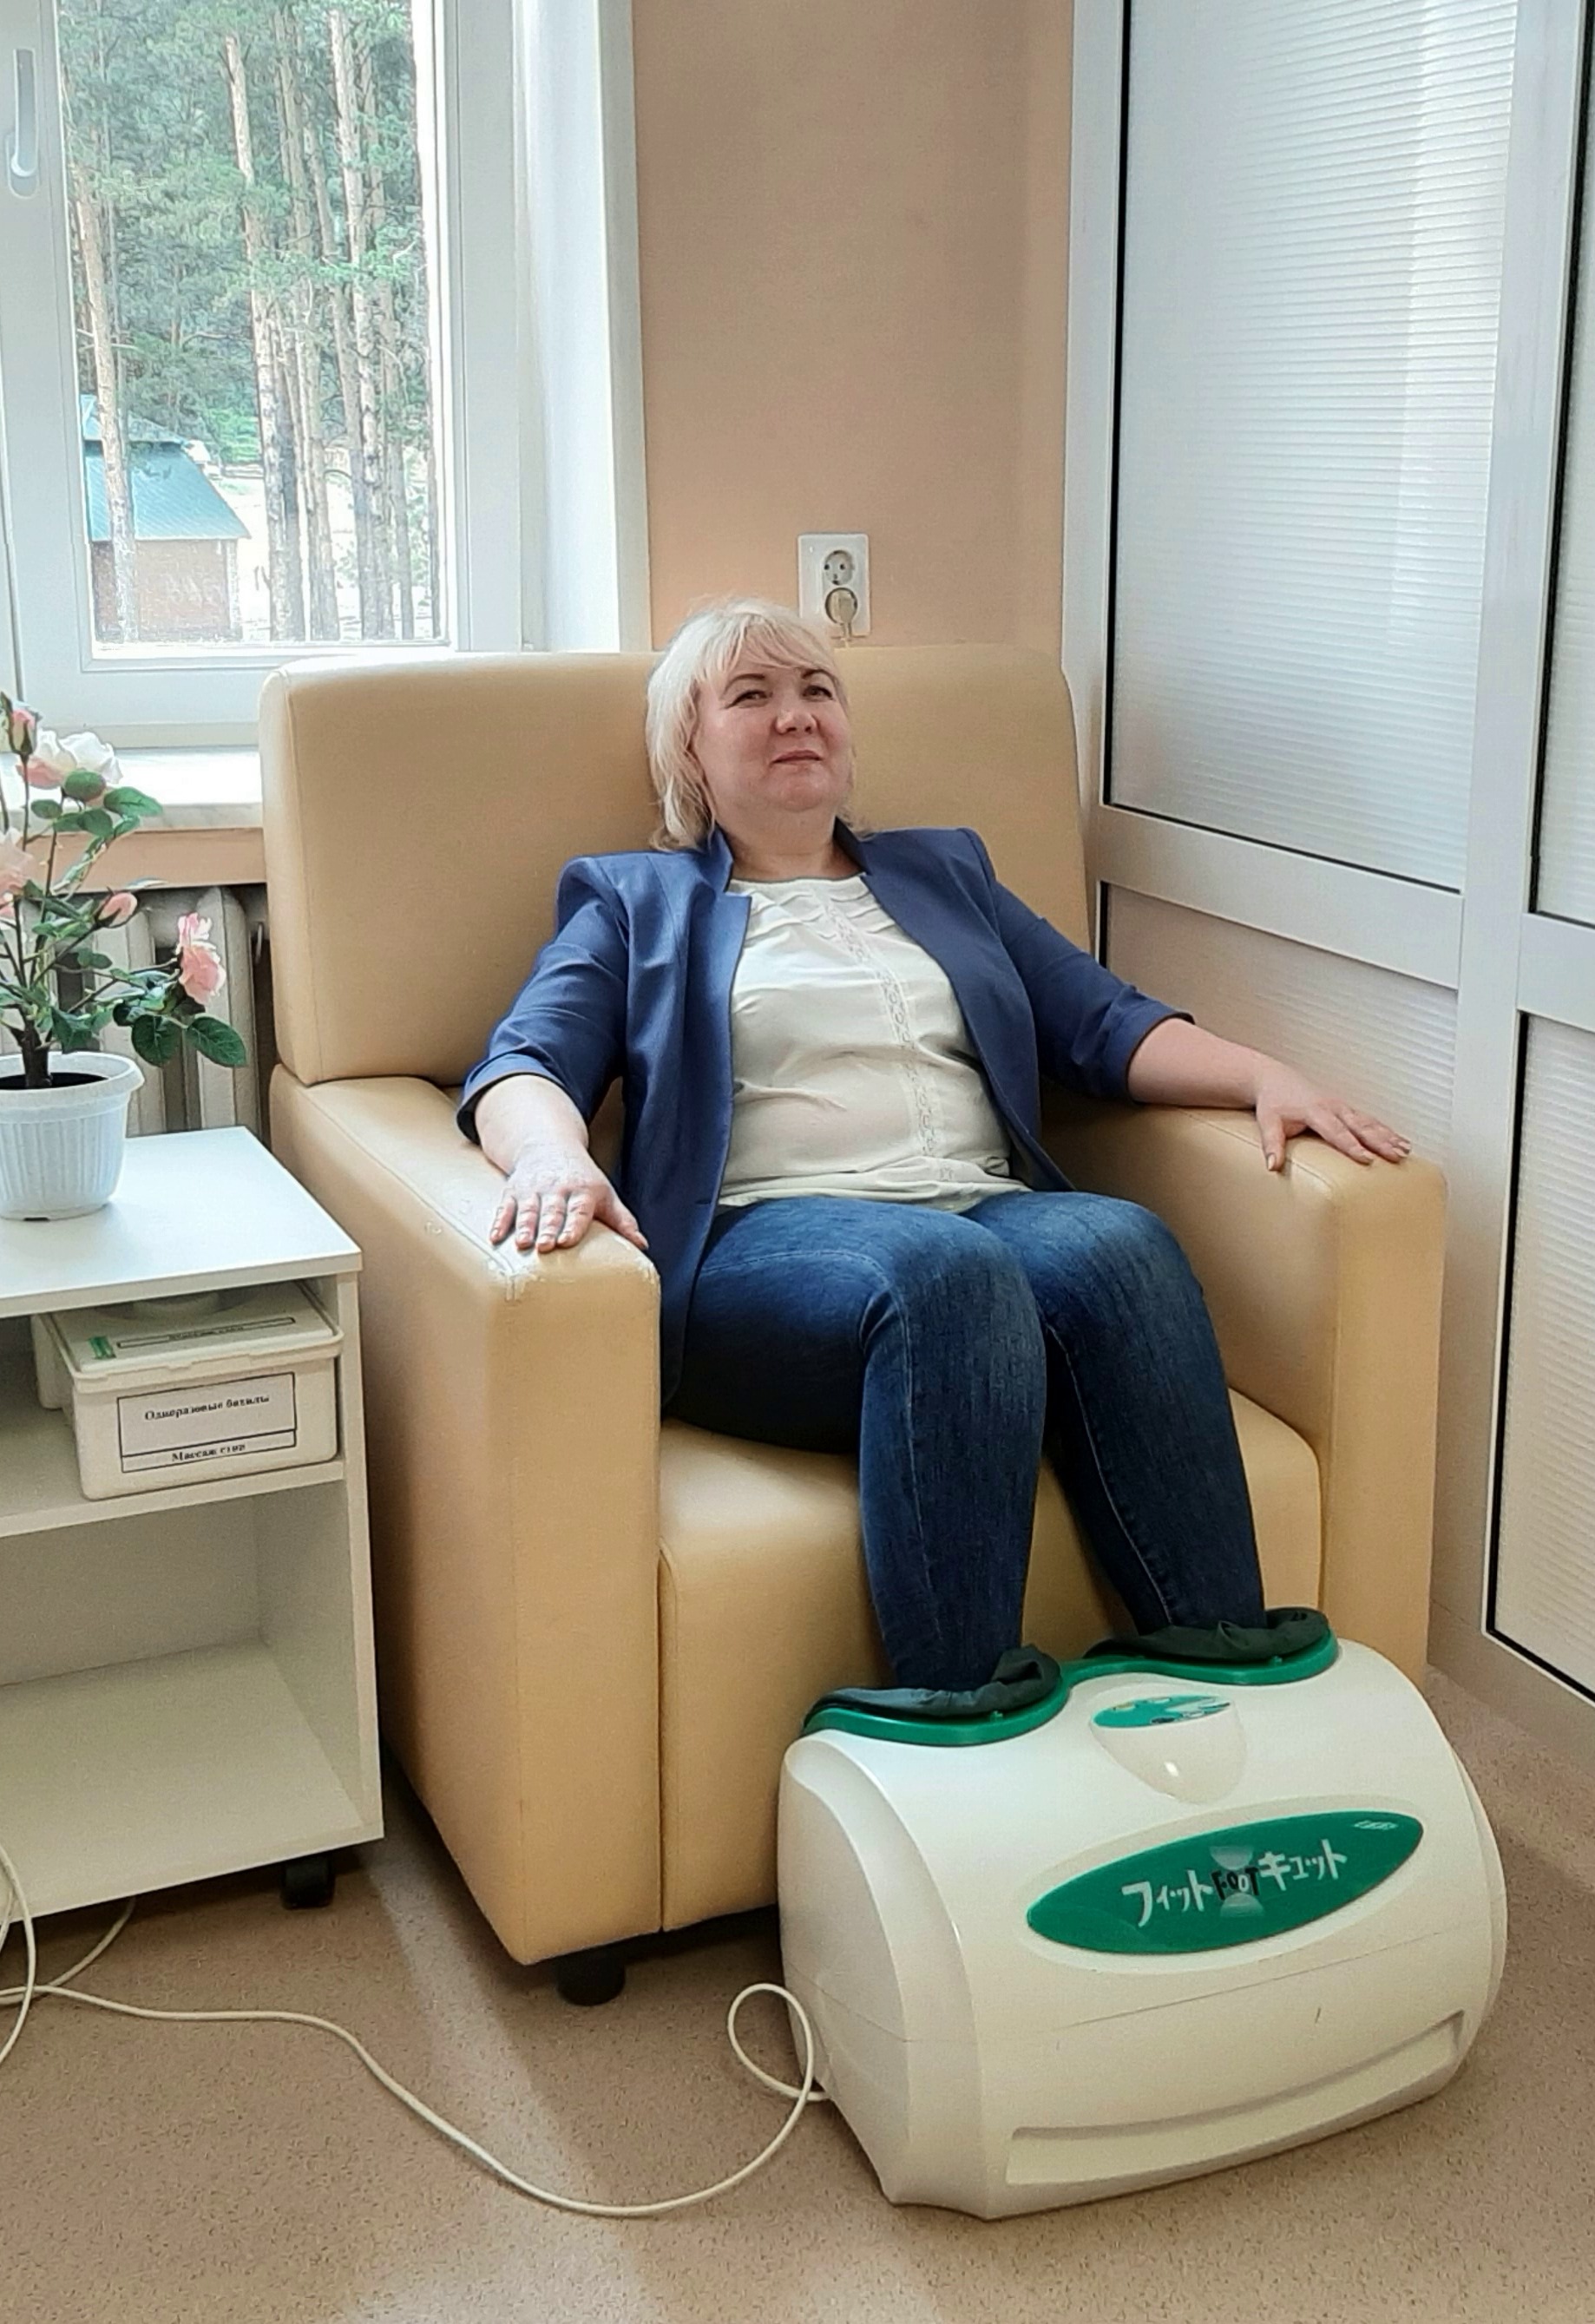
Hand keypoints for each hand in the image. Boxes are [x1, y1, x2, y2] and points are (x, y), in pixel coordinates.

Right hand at [489, 1140, 649, 1253]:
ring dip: (524, 1227)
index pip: (579, 1210)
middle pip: (552, 1211)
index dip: (573, 1226)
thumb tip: (642, 1245)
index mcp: (583, 1191)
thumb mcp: (605, 1195)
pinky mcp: (513, 1192)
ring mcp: (533, 1190)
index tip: (566, 1242)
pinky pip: (505, 1207)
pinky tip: (495, 1238)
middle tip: (544, 1246)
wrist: (549, 1145)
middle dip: (548, 1228)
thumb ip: (622, 1220)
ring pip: (528, 1210)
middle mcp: (557, 1189)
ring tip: (521, 1244)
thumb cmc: (583, 1179)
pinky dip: (500, 1222)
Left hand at [1251, 1060, 1411, 1172]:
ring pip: (1370, 1122)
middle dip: (1381, 1142)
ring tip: (1405, 1151)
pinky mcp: (1346, 1108)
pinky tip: (1400, 1140)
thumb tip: (1272, 1166)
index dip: (1352, 1146)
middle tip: (1396, 1157)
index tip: (1367, 1160)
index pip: (1337, 1132)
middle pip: (1361, 1126)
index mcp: (1316, 1110)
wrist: (1275, 1079)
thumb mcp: (1268, 1122)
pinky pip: (1369, 1120)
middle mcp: (1334, 1107)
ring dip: (1389, 1136)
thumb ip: (1271, 1144)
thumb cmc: (1273, 1102)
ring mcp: (1342, 1106)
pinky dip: (1386, 1130)